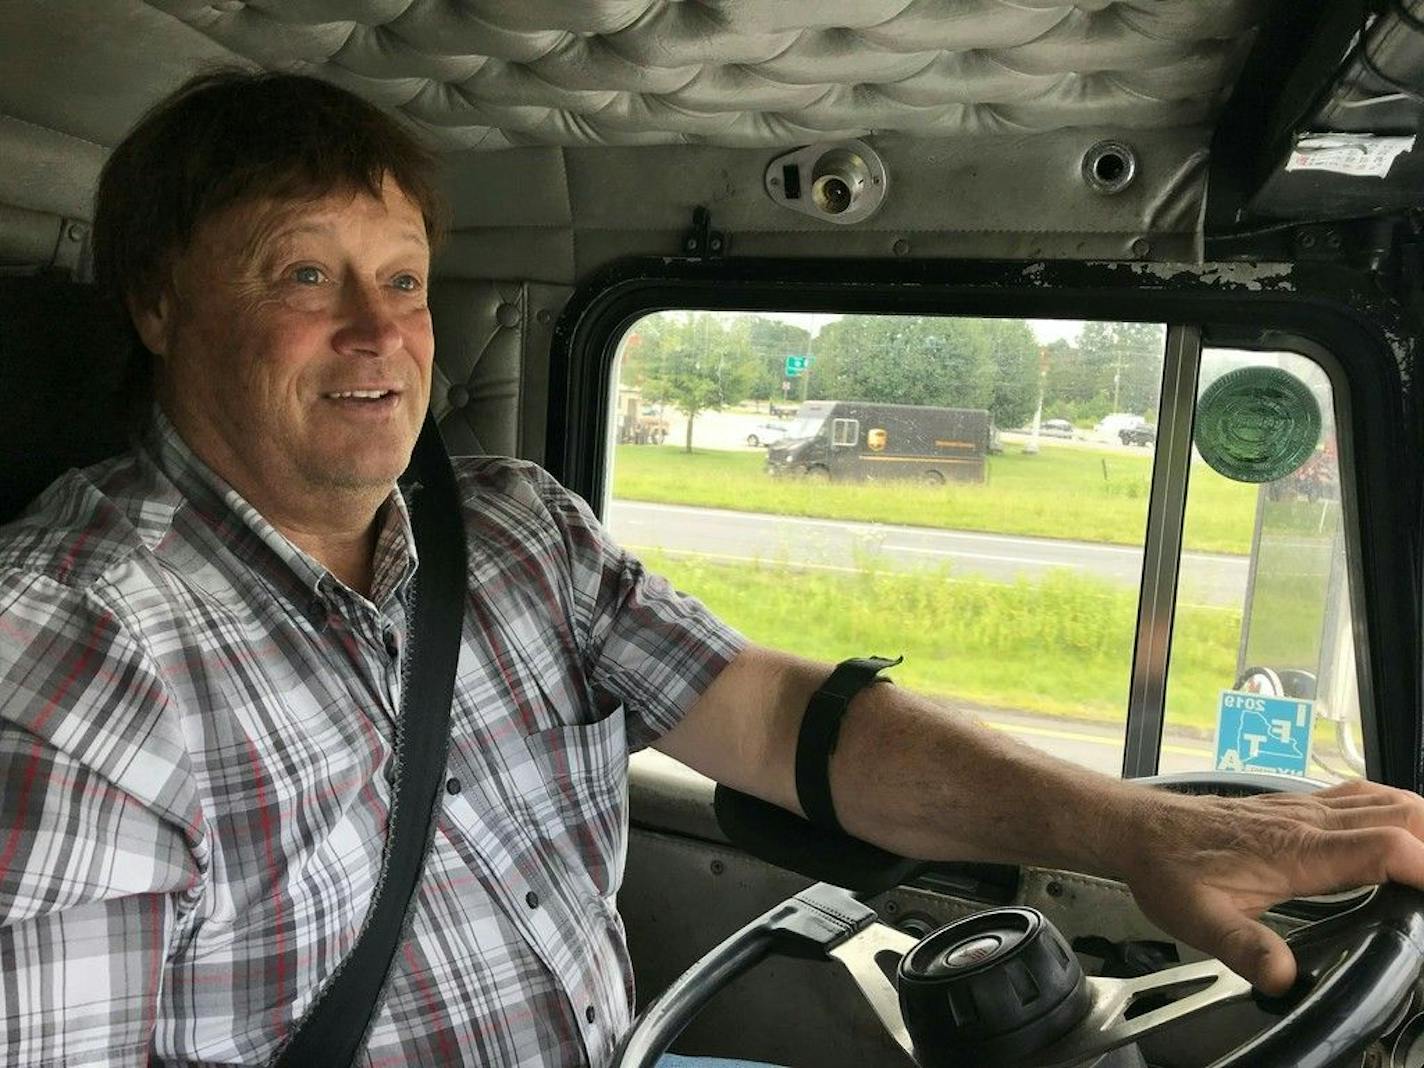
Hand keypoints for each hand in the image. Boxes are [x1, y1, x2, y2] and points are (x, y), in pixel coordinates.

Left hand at [1117, 780, 1423, 994]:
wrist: (1139, 829)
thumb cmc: (1168, 869)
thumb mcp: (1199, 920)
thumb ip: (1244, 947)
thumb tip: (1284, 979)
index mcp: (1297, 850)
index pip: (1384, 848)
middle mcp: (1309, 822)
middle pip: (1400, 814)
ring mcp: (1305, 809)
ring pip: (1385, 799)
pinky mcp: (1297, 808)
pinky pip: (1361, 797)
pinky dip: (1396, 811)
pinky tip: (1402, 828)